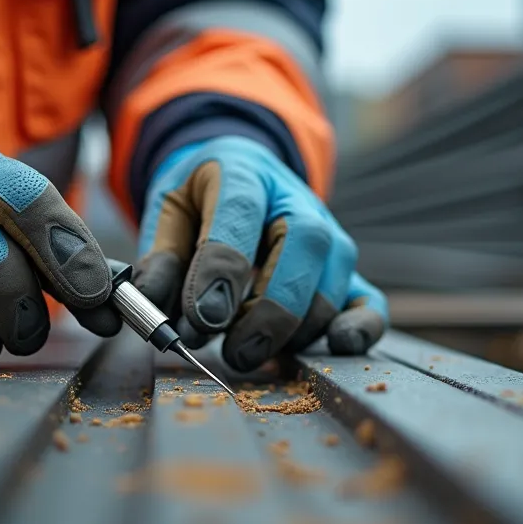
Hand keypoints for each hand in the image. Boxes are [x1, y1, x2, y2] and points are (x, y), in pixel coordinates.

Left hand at [134, 136, 386, 371]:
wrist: (242, 176)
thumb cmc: (201, 200)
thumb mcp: (167, 213)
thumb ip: (159, 259)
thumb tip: (152, 308)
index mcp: (242, 172)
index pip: (241, 212)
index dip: (222, 268)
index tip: (201, 318)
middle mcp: (296, 200)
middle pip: (304, 245)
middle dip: (269, 309)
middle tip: (233, 351)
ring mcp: (330, 235)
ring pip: (331, 282)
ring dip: (293, 330)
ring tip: (248, 351)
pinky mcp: (346, 271)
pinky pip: (369, 300)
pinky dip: (361, 327)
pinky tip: (335, 346)